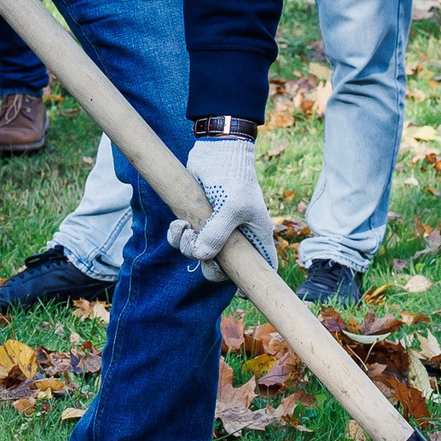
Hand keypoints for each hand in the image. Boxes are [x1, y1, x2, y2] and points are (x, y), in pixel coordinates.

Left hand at [164, 138, 275, 283]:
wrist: (217, 150)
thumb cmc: (233, 178)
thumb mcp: (231, 207)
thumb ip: (217, 235)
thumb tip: (201, 256)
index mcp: (256, 237)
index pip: (262, 269)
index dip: (253, 283)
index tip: (237, 290)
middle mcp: (237, 237)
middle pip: (223, 268)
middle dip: (207, 265)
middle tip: (201, 252)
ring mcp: (216, 229)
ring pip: (199, 254)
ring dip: (186, 247)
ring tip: (185, 228)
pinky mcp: (198, 220)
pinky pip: (185, 239)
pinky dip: (178, 236)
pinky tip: (179, 223)